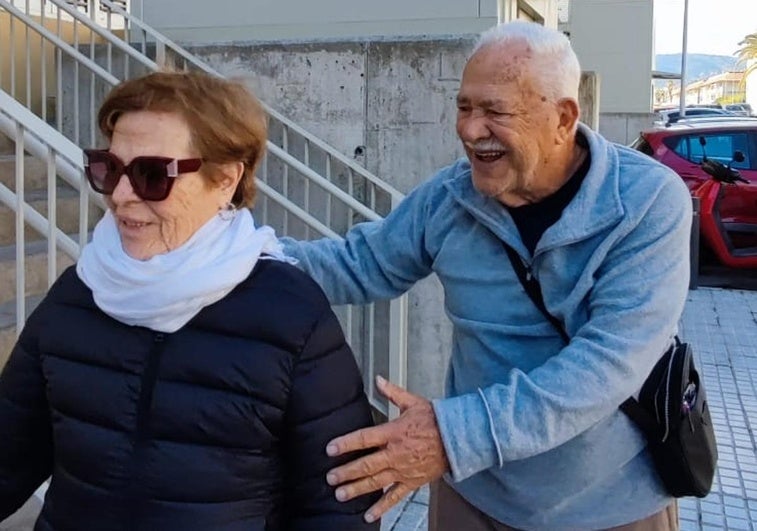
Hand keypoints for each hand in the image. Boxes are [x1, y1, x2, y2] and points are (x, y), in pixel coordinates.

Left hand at [325, 375, 449, 522]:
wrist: (458, 438)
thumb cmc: (436, 420)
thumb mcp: (413, 402)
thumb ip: (393, 392)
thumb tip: (378, 380)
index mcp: (394, 432)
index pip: (364, 438)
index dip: (346, 444)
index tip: (330, 449)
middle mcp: (396, 453)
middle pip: (366, 464)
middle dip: (346, 472)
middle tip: (330, 477)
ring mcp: (403, 470)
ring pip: (376, 482)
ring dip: (357, 489)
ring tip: (340, 494)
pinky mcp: (412, 482)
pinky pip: (395, 497)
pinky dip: (381, 507)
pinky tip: (368, 515)